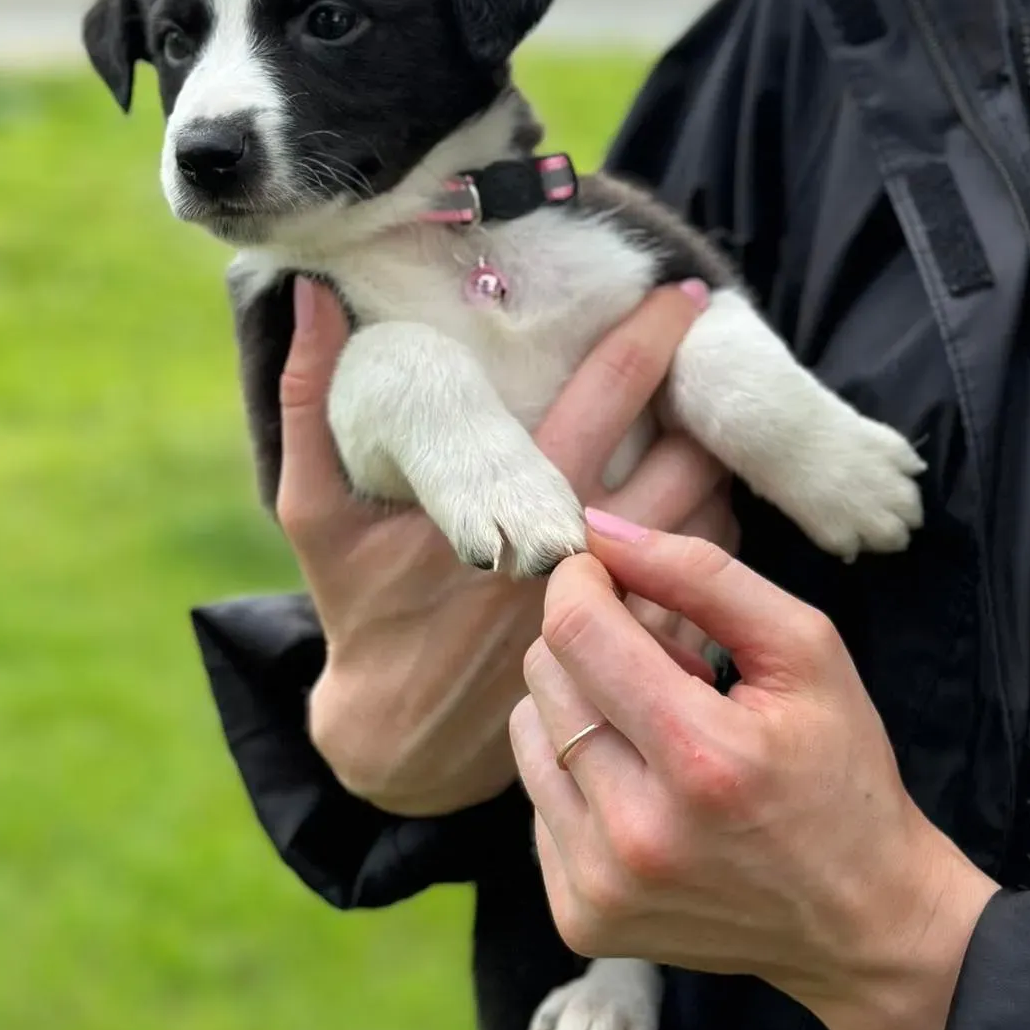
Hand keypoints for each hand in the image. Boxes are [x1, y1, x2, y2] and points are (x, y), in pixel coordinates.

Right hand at [277, 276, 734, 816]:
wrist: (399, 738)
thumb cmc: (360, 606)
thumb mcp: (315, 511)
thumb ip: (309, 399)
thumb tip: (311, 294)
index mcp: (508, 504)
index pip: (605, 397)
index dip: (650, 335)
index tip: (684, 291)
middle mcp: (575, 552)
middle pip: (684, 454)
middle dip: (709, 395)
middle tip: (719, 348)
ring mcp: (616, 609)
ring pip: (710, 515)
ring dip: (717, 461)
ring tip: (712, 419)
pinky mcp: (639, 653)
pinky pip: (710, 579)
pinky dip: (716, 530)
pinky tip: (703, 499)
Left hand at [510, 517, 999, 1029]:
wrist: (862, 919)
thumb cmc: (840, 771)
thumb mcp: (805, 650)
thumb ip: (702, 576)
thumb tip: (600, 531)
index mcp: (701, 755)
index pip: (576, 631)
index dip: (583, 580)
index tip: (610, 573)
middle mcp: (638, 831)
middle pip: (545, 675)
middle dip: (593, 641)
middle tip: (665, 665)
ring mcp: (602, 886)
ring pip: (529, 732)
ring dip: (581, 707)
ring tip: (656, 730)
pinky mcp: (581, 919)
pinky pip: (537, 801)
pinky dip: (580, 775)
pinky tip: (645, 790)